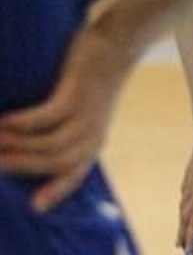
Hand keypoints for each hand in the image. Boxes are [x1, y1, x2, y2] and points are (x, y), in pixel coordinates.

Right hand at [0, 26, 137, 211]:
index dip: (55, 192)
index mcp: (93, 143)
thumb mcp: (82, 111)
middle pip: (54, 165)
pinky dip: (19, 123)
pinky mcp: (77, 96)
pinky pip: (44, 119)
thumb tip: (26, 146)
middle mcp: (93, 136)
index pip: (74, 176)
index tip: (35, 209)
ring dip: (13, 147)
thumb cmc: (91, 79)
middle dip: (18, 168)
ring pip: (47, 146)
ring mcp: (87, 117)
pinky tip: (0, 121)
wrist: (118, 44)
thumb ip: (62, 130)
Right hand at [176, 130, 192, 249]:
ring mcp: (191, 184)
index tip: (187, 252)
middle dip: (182, 235)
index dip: (190, 238)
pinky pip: (183, 195)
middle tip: (181, 248)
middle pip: (185, 219)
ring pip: (182, 208)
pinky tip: (185, 207)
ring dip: (181, 222)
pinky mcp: (188, 175)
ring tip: (181, 232)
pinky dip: (182, 206)